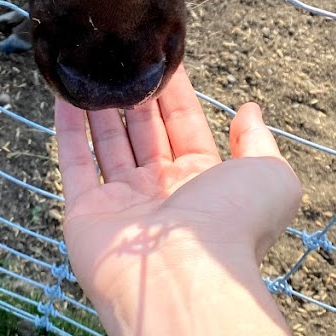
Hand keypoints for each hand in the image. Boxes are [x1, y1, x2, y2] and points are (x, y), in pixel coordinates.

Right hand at [55, 64, 300, 335]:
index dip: (175, 92)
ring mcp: (122, 204)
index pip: (185, 126)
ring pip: (108, 144)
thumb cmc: (233, 227)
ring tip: (93, 66)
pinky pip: (74, 164)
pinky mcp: (85, 214)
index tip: (164, 56)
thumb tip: (250, 110)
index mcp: (205, 183)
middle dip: (137, 95)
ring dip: (101, 106)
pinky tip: (65, 96)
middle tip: (125, 56)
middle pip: (145, 133)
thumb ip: (259, 140)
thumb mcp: (270, 175)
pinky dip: (67, 130)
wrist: (186, 280)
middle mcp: (162, 194)